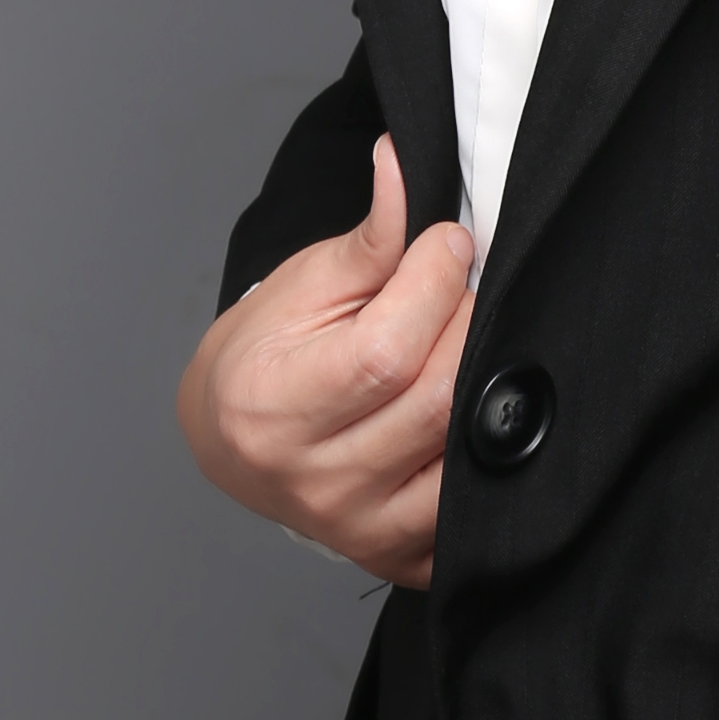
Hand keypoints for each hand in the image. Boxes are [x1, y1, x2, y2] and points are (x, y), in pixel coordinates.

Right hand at [174, 136, 471, 587]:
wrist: (232, 437)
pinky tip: (472, 408)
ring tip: (459, 342)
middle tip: (458, 289)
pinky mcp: (394, 556)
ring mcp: (358, 528)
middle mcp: (316, 481)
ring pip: (466, 452)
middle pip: (437, 398)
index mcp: (277, 407)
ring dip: (484, 380)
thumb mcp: (306, 285)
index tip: (448, 241)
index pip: (388, 350)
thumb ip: (369, 238)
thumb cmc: (267, 355)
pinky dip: (486, 452)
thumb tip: (400, 163)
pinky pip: (469, 510)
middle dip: (465, 322)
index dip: (435, 281)